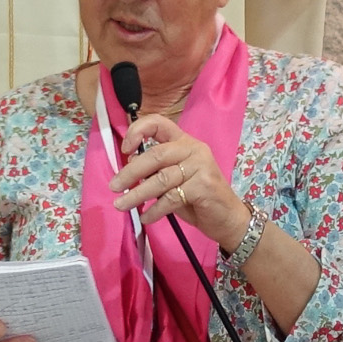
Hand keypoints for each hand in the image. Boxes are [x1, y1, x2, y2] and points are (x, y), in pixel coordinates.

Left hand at [113, 114, 247, 249]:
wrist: (228, 218)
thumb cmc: (198, 198)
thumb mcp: (175, 180)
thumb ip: (156, 170)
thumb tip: (129, 165)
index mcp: (185, 142)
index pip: (159, 123)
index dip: (138, 131)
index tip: (125, 149)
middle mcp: (194, 149)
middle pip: (155, 155)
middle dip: (130, 172)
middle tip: (114, 186)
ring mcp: (200, 166)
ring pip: (160, 179)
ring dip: (137, 194)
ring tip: (121, 205)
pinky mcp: (203, 186)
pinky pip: (170, 198)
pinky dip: (154, 210)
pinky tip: (146, 217)